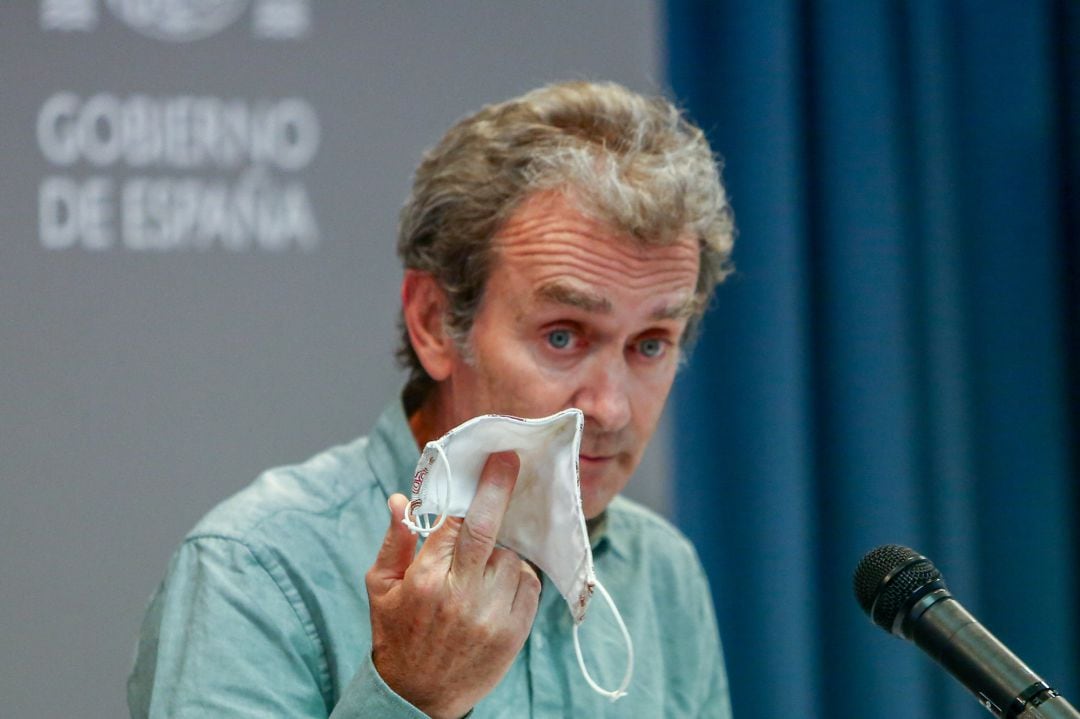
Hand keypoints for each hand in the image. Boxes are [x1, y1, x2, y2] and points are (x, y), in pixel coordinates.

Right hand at [365, 451, 540, 718]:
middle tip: (511, 463)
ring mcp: (491, 615)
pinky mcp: (514, 632)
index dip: (476, 488)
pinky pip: (529, 585)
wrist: (418, 698)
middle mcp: (461, 595)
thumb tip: (401, 499)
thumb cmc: (397, 635)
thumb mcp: (381, 588)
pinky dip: (519, 576)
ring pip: (514, 557)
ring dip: (505, 548)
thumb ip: (394, 541)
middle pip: (490, 530)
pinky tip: (499, 583)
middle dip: (501, 491)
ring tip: (485, 560)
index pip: (456, 521)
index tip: (494, 460)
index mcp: (426, 580)